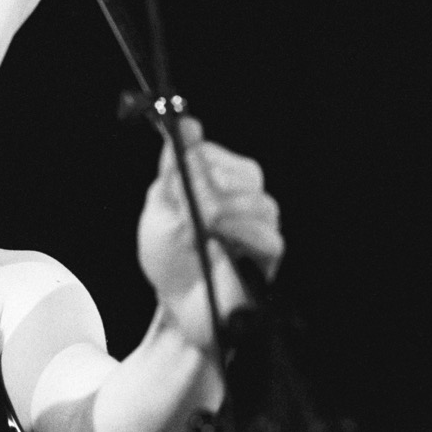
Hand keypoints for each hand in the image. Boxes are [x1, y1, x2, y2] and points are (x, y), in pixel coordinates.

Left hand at [137, 117, 283, 348]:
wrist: (180, 306)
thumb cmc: (170, 258)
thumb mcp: (161, 209)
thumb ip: (175, 168)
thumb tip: (188, 125)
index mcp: (215, 180)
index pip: (213, 153)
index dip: (196, 163)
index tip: (176, 178)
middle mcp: (243, 195)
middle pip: (245, 172)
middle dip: (210, 192)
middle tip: (191, 215)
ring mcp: (260, 222)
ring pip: (258, 202)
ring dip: (224, 218)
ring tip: (202, 237)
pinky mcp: (270, 252)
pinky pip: (268, 234)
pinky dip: (241, 238)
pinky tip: (221, 247)